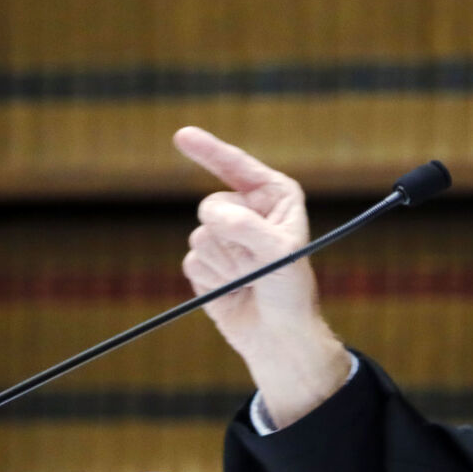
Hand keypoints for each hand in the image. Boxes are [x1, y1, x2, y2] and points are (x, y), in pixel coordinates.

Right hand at [175, 126, 349, 427]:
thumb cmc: (291, 291)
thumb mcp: (280, 254)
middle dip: (230, 238)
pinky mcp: (206, 264)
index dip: (209, 150)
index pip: (237, 166)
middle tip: (257, 264)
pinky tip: (233, 290)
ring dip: (224, 264)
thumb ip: (248, 229)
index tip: (181, 135)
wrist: (278, 337)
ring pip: (199, 237)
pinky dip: (211, 280)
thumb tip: (211, 213)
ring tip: (249, 279)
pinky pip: (191, 263)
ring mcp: (225, 237)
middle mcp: (248, 212)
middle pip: (210, 207)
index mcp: (275, 197)